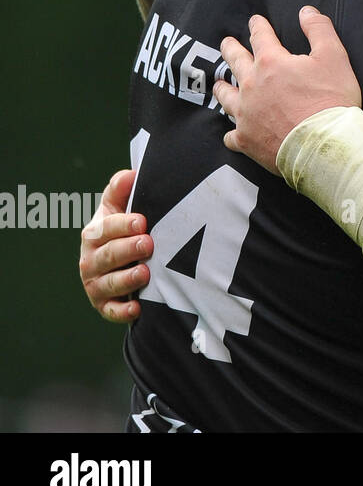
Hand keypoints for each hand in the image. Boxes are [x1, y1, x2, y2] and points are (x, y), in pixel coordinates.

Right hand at [79, 169, 152, 322]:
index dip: (122, 225)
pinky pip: (111, 311)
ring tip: (145, 273)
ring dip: (126, 279)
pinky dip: (122, 311)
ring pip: (108, 284)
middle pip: (107, 256)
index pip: (105, 229)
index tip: (142, 221)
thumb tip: (131, 174)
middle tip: (148, 244)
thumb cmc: (124, 229)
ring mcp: (96, 284)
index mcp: (94, 234)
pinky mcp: (105, 305)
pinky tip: (137, 308)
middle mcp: (91, 260)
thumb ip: (120, 190)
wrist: (125, 260)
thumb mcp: (119, 208)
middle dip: (127, 250)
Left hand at [215, 7, 362, 173]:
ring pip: (225, 97)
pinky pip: (231, 135)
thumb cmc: (332, 100)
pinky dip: (232, 132)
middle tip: (227, 43)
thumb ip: (319, 30)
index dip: (258, 26)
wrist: (326, 145)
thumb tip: (306, 11)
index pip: (260, 37)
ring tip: (220, 83)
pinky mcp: (247, 140)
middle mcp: (251, 86)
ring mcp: (246, 114)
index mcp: (271, 63)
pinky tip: (234, 131)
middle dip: (230, 49)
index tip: (255, 20)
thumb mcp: (334, 57)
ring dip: (222, 87)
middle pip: (234, 62)